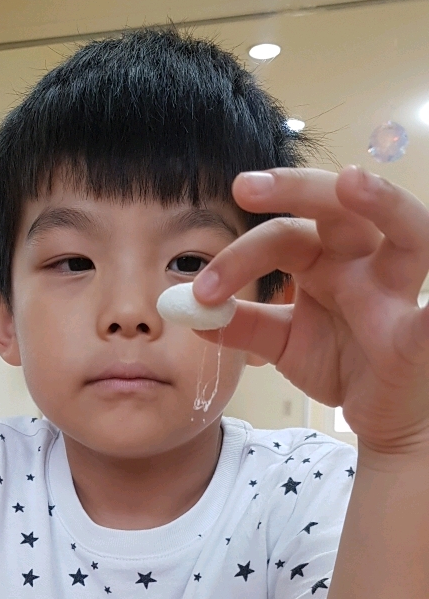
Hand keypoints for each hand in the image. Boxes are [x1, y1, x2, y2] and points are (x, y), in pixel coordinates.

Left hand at [192, 167, 428, 455]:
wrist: (378, 415)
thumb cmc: (342, 364)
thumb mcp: (282, 343)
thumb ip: (242, 325)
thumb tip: (192, 313)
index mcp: (327, 259)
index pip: (282, 237)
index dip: (238, 257)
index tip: (200, 289)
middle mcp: (366, 262)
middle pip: (336, 208)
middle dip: (294, 189)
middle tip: (244, 187)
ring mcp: (399, 291)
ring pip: (406, 230)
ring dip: (383, 202)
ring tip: (352, 183)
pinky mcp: (420, 335)